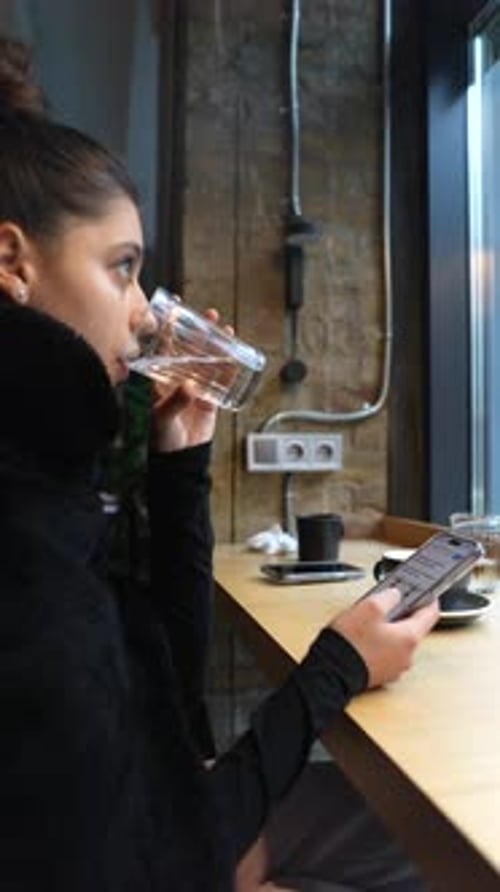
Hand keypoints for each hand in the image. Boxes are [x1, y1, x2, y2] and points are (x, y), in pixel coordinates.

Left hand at [150, 308, 229, 451]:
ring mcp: (196, 388)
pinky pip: (222, 381)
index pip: (166, 349)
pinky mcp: (211, 400)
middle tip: (210, 315)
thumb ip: (176, 401)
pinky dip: (229, 369)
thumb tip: (190, 387)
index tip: (176, 311)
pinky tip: (235, 356)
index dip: (171, 330)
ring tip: (225, 330)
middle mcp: (179, 380)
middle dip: (201, 332)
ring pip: (209, 361)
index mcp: (161, 380)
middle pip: (191, 350)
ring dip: (217, 346)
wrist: (180, 459)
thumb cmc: (163, 438)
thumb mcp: (163, 417)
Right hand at [331, 588, 438, 688]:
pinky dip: (381, 644)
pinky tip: (365, 638)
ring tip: (371, 621)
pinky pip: (387, 654)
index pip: (430, 615)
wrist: (332, 672)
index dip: (429, 600)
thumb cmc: (350, 643)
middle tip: (390, 604)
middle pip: (413, 629)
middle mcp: (406, 656)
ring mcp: (394, 668)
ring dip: (390, 631)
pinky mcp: (381, 675)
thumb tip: (396, 595)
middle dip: (403, 615)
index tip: (428, 594)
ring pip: (398, 642)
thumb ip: (388, 597)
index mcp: (409, 638)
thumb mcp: (370, 607)